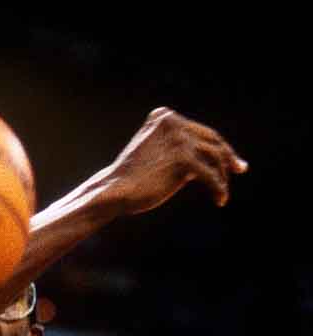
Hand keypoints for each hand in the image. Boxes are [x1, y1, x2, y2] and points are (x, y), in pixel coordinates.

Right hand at [105, 108, 246, 212]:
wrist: (115, 191)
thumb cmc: (132, 180)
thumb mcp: (153, 154)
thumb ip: (178, 150)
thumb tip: (207, 161)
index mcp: (164, 117)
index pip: (200, 131)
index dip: (217, 145)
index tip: (229, 159)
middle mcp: (174, 123)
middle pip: (211, 140)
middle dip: (228, 156)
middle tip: (240, 169)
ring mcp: (179, 139)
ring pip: (214, 157)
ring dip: (222, 177)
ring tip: (223, 193)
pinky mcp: (183, 159)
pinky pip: (210, 175)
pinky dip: (218, 188)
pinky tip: (220, 200)